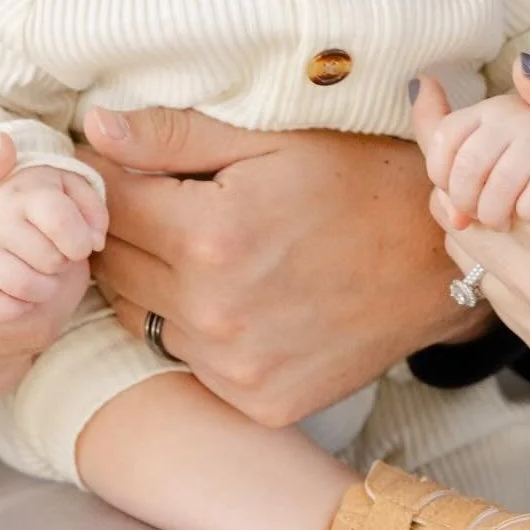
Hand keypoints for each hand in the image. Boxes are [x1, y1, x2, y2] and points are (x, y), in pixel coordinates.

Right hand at [0, 166, 106, 321]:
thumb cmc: (44, 198)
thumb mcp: (73, 189)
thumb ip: (94, 210)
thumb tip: (94, 242)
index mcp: (28, 192)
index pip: (59, 220)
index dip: (80, 241)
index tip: (82, 244)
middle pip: (49, 259)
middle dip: (64, 262)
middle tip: (58, 252)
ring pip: (23, 286)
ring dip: (46, 288)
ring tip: (45, 273)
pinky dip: (13, 307)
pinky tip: (24, 294)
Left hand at [79, 108, 488, 427]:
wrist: (437, 256)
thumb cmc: (357, 178)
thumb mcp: (269, 138)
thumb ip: (172, 135)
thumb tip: (93, 128)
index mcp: (209, 235)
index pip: (107, 202)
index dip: (104, 174)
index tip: (115, 160)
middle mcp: (214, 311)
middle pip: (112, 262)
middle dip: (124, 225)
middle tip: (157, 197)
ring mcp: (236, 367)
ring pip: (139, 314)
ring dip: (151, 277)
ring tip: (195, 243)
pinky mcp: (259, 402)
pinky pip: (186, 360)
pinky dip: (191, 326)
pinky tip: (229, 292)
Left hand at [410, 67, 529, 362]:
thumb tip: (521, 72)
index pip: (471, 183)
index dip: (463, 143)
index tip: (459, 111)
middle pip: (460, 222)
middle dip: (465, 178)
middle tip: (491, 144)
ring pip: (469, 259)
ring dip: (479, 218)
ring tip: (515, 183)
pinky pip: (494, 291)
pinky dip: (498, 256)